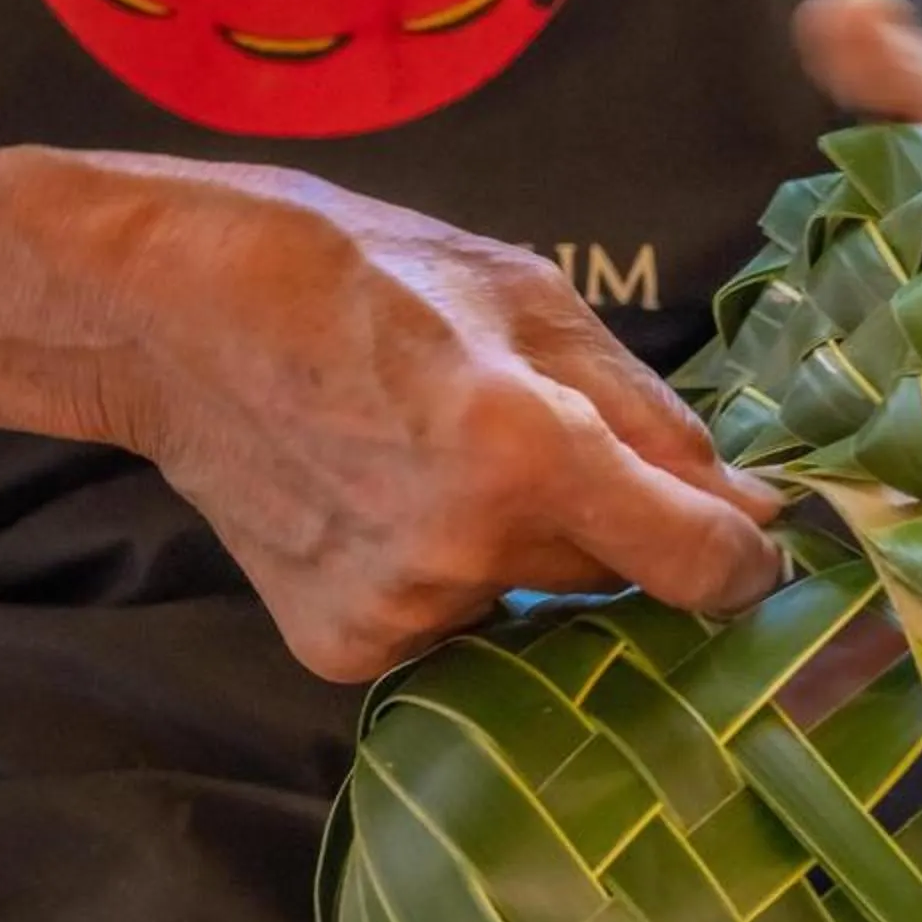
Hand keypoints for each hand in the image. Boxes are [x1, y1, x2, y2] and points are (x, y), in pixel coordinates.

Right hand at [60, 153, 785, 682]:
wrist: (167, 315)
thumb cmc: (356, 273)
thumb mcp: (529, 297)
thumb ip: (650, 414)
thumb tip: (753, 508)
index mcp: (524, 447)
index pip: (698, 564)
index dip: (742, 557)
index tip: (747, 537)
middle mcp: (466, 550)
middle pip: (614, 575)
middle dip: (607, 521)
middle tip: (526, 439)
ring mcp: (398, 611)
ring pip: (531, 603)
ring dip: (520, 548)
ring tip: (431, 458)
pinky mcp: (343, 648)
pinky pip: (451, 627)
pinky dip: (444, 577)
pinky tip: (381, 501)